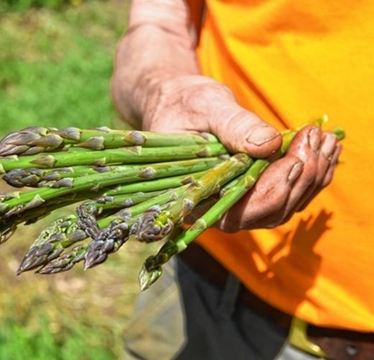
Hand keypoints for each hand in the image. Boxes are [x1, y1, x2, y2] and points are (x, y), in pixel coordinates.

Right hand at [142, 75, 341, 230]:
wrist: (181, 105)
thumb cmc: (184, 104)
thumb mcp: (206, 107)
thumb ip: (234, 126)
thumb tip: (268, 144)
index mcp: (195, 196)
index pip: (239, 211)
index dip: (272, 189)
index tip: (296, 156)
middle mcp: (217, 207)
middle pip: (268, 211)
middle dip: (300, 178)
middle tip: (316, 139)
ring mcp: (238, 202)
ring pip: (284, 205)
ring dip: (311, 176)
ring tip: (325, 140)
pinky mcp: (254, 191)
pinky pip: (288, 192)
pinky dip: (310, 172)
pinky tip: (322, 147)